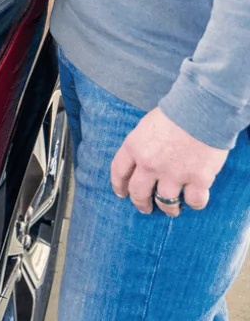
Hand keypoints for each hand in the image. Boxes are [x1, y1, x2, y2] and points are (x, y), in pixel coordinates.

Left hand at [111, 108, 228, 215]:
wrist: (202, 110)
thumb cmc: (175, 113)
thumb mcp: (146, 126)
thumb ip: (141, 145)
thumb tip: (141, 161)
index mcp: (134, 147)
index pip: (119, 172)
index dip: (119, 185)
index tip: (122, 193)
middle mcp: (149, 164)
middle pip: (139, 192)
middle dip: (141, 203)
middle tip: (144, 207)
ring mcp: (174, 174)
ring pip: (166, 202)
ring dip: (168, 209)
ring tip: (172, 210)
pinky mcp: (198, 179)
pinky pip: (194, 201)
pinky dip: (194, 203)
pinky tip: (194, 201)